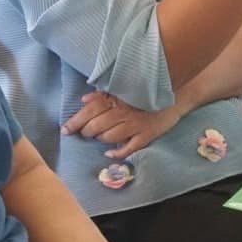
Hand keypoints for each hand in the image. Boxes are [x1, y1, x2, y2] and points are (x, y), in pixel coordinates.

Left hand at [62, 92, 180, 159]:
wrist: (176, 94)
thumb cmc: (146, 91)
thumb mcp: (123, 88)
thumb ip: (102, 94)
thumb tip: (83, 100)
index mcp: (116, 97)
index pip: (89, 111)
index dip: (75, 122)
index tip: (64, 130)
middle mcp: (124, 111)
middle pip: (96, 126)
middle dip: (86, 132)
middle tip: (84, 133)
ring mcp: (136, 124)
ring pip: (109, 137)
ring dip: (100, 139)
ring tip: (98, 137)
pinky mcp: (147, 135)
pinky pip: (128, 148)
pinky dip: (116, 153)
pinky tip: (109, 153)